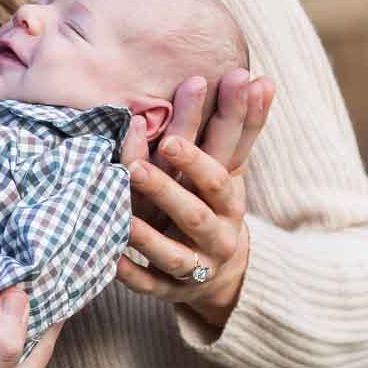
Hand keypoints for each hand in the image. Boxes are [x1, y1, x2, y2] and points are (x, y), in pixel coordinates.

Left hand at [114, 69, 273, 326]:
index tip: (177, 123)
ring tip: (118, 215)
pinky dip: (131, 273)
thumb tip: (257, 77)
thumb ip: (239, 125)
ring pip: (171, 254)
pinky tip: (110, 259)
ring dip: (145, 235)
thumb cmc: (216, 203)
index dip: (198, 155)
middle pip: (194, 214)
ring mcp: (194, 266)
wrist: (224, 271)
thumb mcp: (229, 167)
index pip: (219, 173)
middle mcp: (216, 235)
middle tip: (137, 166)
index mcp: (229, 202)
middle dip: (167, 190)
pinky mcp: (169, 290)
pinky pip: (148, 285)